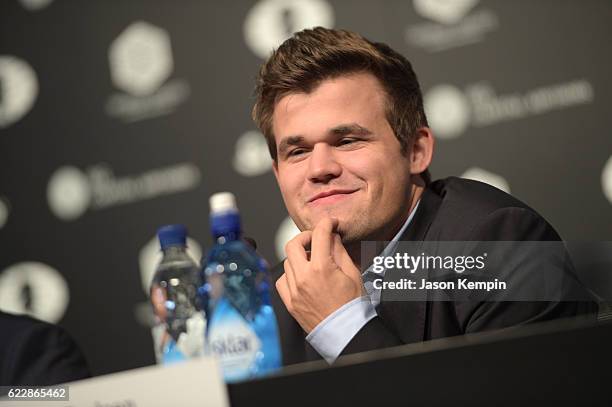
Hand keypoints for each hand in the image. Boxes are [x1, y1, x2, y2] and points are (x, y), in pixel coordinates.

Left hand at [276, 217, 364, 332]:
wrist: (345, 331)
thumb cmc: (352, 305)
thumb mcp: (352, 273)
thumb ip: (339, 251)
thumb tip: (332, 237)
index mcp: (321, 268)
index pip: (319, 235)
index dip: (326, 224)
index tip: (330, 223)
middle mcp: (303, 278)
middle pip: (293, 244)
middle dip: (305, 237)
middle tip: (316, 239)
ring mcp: (294, 290)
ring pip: (287, 261)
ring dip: (299, 256)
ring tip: (312, 261)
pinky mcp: (289, 301)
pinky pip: (282, 279)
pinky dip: (290, 274)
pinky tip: (302, 276)